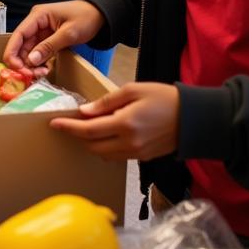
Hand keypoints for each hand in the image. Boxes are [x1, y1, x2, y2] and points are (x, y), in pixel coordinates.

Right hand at [3, 0, 104, 73]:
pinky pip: (37, 53)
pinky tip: (44, 70)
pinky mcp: (46, 39)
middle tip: (31, 76)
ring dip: (31, 64)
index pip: (18, 35)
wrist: (99, 14)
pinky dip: (38, 63)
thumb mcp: (68, 33)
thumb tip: (30, 61)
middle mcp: (35, 23)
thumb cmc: (85, 18)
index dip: (12, 52)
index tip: (15, 68)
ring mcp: (40, 31)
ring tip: (42, 74)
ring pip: (28, 51)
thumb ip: (49, 46)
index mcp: (37, 16)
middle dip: (23, 62)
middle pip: (20, 45)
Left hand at [50, 82, 179, 160]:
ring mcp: (137, 154)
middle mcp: (130, 144)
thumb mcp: (133, 90)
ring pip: (104, 155)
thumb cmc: (163, 98)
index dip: (69, 128)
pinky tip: (104, 134)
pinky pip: (117, 156)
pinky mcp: (143, 158)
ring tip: (84, 128)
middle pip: (93, 146)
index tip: (54, 124)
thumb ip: (107, 102)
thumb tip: (85, 112)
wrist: (194, 118)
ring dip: (91, 143)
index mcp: (125, 125)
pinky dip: (106, 147)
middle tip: (67, 124)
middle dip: (77, 136)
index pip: (88, 131)